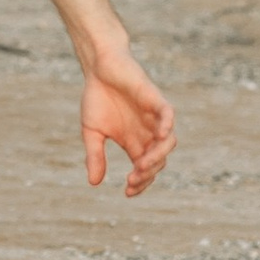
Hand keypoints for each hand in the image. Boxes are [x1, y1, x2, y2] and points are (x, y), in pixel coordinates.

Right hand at [80, 49, 175, 197]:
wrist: (99, 67)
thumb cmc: (97, 97)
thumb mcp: (92, 132)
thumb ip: (95, 155)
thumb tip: (94, 183)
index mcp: (134, 142)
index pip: (145, 168)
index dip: (140, 182)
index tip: (127, 192)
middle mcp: (148, 132)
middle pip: (158, 160)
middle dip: (147, 173)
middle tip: (132, 179)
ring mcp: (153, 117)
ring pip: (167, 142)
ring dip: (158, 156)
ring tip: (142, 165)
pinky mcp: (154, 99)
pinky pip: (168, 115)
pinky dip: (167, 126)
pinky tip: (159, 136)